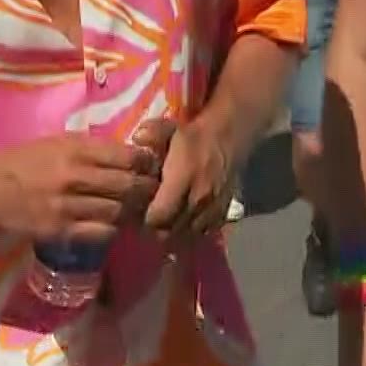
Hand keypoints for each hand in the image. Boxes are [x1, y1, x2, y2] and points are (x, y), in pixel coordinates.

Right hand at [0, 134, 161, 244]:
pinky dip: (112, 228)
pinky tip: (112, 224)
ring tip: (137, 210)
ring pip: (118, 211)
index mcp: (76, 149)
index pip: (127, 156)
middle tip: (153, 192)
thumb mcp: (60, 142)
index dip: (146, 163)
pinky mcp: (59, 230)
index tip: (152, 166)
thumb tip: (131, 153)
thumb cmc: (26, 159)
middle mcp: (75, 176)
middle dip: (147, 189)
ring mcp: (67, 206)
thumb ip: (93, 148)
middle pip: (129, 185)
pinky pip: (100, 233)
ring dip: (132, 212)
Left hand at [144, 116, 234, 237]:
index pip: (158, 216)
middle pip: (170, 232)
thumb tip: (135, 139)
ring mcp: (212, 209)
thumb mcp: (169, 129)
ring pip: (186, 237)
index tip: (138, 211)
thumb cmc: (194, 136)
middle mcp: (198, 199)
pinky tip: (183, 223)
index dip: (144, 218)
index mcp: (183, 178)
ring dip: (173, 233)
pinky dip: (191, 233)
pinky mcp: (222, 213)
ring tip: (165, 223)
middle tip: (149, 219)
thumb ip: (151, 134)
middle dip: (156, 229)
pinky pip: (203, 234)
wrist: (229, 138)